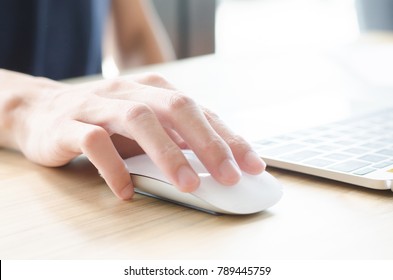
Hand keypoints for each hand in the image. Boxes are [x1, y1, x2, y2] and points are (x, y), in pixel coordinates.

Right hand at [11, 73, 265, 199]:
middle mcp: (129, 92)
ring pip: (138, 121)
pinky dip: (114, 168)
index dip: (228, 138)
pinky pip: (94, 142)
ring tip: (188, 185)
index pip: (200, 111)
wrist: (42, 112)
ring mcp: (97, 105)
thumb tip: (216, 164)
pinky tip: (127, 191)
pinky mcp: (68, 125)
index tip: (251, 165)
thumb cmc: (104, 122)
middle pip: (176, 108)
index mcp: (153, 90)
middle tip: (230, 175)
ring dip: (168, 153)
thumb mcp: (144, 127)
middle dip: (208, 142)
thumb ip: (174, 138)